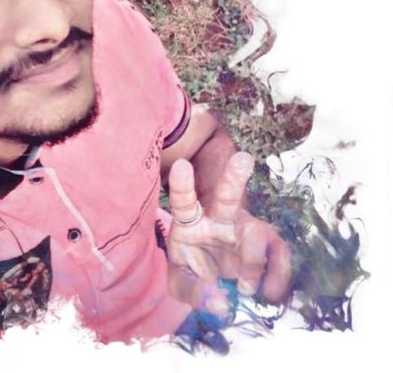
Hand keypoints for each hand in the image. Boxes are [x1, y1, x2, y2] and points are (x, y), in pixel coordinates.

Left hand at [167, 151, 291, 315]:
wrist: (215, 282)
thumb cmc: (192, 273)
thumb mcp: (181, 284)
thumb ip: (192, 291)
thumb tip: (221, 302)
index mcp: (190, 222)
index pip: (184, 201)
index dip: (182, 185)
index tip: (182, 165)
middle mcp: (218, 219)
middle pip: (226, 196)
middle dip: (234, 177)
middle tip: (244, 158)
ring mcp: (244, 231)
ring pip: (258, 232)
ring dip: (254, 262)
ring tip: (246, 289)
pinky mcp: (266, 246)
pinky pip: (279, 253)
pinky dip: (279, 274)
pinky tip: (271, 294)